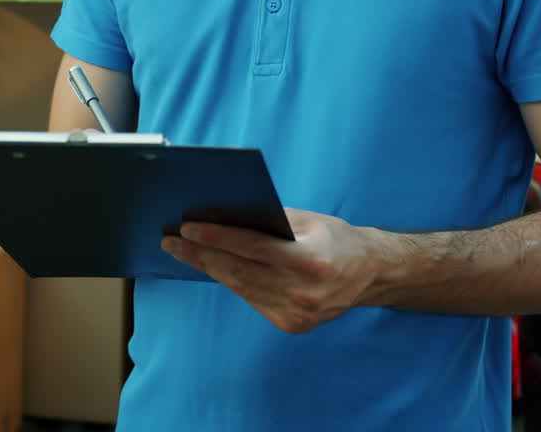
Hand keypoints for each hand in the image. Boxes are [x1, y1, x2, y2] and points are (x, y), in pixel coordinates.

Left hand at [160, 209, 386, 333]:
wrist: (370, 274)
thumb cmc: (336, 238)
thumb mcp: (308, 220)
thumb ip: (269, 220)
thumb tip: (222, 215)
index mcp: (311, 261)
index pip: (253, 248)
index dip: (217, 238)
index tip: (187, 228)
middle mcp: (304, 292)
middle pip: (239, 271)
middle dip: (200, 255)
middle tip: (170, 241)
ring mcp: (297, 313)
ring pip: (240, 287)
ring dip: (208, 268)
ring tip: (183, 251)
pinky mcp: (291, 325)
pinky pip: (251, 299)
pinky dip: (231, 281)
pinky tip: (212, 266)